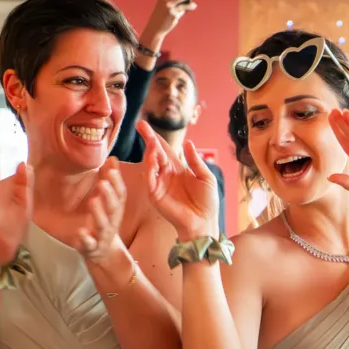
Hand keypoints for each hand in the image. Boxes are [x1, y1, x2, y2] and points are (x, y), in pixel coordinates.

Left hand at [71, 158, 127, 264]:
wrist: (104, 253)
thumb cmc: (106, 221)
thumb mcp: (110, 202)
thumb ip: (110, 180)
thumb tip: (113, 159)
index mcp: (116, 210)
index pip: (120, 195)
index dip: (117, 182)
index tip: (111, 169)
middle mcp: (112, 222)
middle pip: (113, 209)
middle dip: (109, 195)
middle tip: (102, 182)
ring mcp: (102, 235)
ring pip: (103, 225)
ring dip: (98, 213)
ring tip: (92, 201)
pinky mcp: (91, 247)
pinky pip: (89, 244)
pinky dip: (85, 239)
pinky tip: (80, 232)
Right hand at [138, 121, 218, 239]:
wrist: (204, 223)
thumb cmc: (208, 203)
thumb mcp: (206, 177)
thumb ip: (196, 161)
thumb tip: (188, 143)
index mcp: (178, 169)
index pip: (164, 150)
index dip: (156, 138)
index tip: (146, 125)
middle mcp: (167, 175)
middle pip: (155, 153)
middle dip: (148, 139)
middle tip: (140, 125)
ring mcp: (160, 185)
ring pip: (151, 164)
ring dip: (150, 152)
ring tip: (151, 141)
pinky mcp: (156, 195)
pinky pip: (150, 179)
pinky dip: (149, 168)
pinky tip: (152, 158)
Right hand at [139, 0, 197, 48]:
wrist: (155, 28)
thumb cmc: (159, 16)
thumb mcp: (162, 7)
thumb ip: (171, 1)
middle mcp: (166, 3)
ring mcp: (171, 10)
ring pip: (183, 6)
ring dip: (190, 5)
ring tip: (194, 5)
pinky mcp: (174, 17)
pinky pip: (181, 13)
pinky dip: (183, 12)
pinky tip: (188, 10)